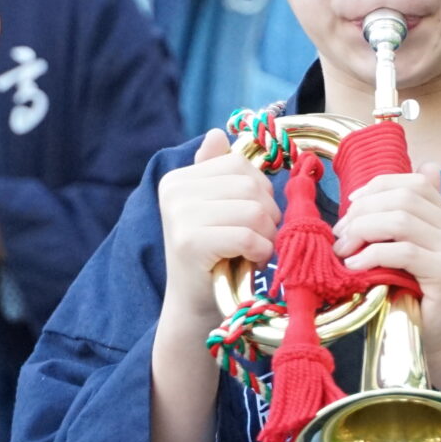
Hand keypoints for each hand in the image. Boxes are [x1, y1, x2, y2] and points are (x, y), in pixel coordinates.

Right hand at [156, 129, 279, 347]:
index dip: (260, 191)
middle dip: (267, 215)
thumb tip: (216, 134)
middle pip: (250, 185)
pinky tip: (250, 261)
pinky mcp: (189, 242)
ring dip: (266, 235)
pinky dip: (260, 251)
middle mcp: (173, 190)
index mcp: (178, 178)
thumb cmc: (215, 257)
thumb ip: (217, 172)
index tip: (251, 218)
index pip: (239, 164)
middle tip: (256, 239)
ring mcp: (178, 215)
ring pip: (254, 209)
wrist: (195, 307)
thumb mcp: (216, 209)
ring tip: (253, 250)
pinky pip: (247, 235)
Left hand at [331, 171, 440, 382]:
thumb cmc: (415, 295)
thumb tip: (363, 193)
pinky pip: (404, 252)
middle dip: (363, 211)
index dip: (377, 187)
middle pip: (404, 198)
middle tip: (340, 235)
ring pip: (401, 221)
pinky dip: (373, 255)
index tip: (350, 205)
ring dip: (363, 231)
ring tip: (343, 251)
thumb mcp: (403, 252)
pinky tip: (355, 267)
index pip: (413, 183)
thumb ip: (396, 222)